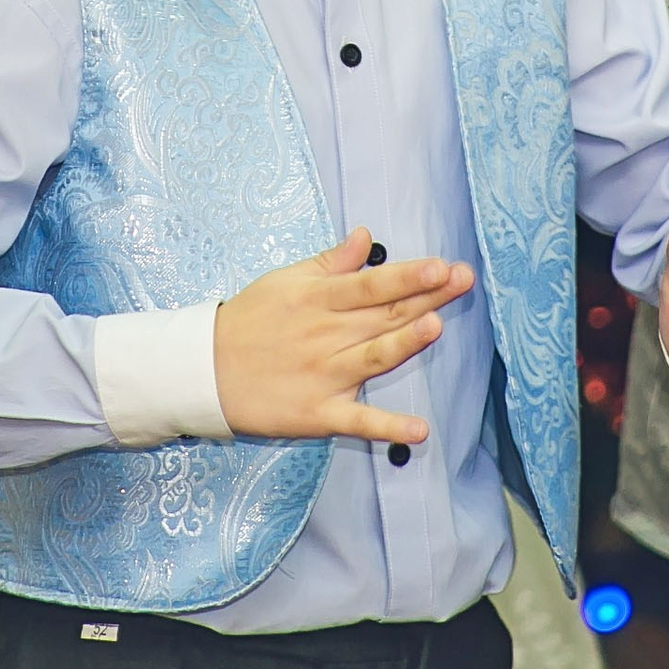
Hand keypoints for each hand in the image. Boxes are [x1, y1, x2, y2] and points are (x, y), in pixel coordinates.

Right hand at [214, 228, 474, 443]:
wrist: (204, 370)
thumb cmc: (249, 320)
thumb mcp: (285, 281)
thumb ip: (331, 263)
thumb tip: (367, 237)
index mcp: (318, 299)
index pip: (372, 285)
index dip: (408, 275)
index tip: (441, 265)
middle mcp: (325, 335)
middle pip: (383, 315)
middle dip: (426, 297)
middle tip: (464, 281)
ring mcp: (323, 375)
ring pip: (371, 358)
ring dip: (404, 344)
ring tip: (435, 327)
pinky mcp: (318, 413)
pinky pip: (357, 422)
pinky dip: (387, 428)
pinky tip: (419, 431)